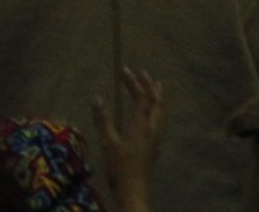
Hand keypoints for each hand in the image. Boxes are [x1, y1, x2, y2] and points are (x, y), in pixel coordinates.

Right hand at [93, 67, 164, 211]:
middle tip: (142, 72)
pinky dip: (158, 107)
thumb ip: (104, 120)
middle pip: (155, 100)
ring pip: (161, 109)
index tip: (125, 70)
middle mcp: (153, 126)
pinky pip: (161, 118)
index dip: (134, 82)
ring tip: (155, 84)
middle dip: (148, 84)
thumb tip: (97, 97)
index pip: (140, 97)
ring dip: (157, 94)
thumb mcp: (108, 143)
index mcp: (142, 124)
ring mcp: (157, 135)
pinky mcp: (156, 143)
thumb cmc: (119, 167)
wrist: (134, 189)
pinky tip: (154, 111)